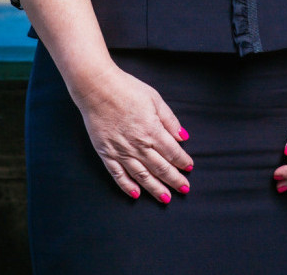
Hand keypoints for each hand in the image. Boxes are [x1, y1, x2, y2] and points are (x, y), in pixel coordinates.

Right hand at [72, 64, 193, 202]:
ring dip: (156, 189)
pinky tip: (136, 194)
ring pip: (142, 176)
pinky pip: (118, 175)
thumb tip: (182, 136)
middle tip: (184, 188)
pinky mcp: (106, 153)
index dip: (183, 161)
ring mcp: (121, 151)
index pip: (173, 152)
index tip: (189, 167)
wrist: (97, 88)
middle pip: (161, 168)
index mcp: (152, 130)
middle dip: (175, 180)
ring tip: (166, 198)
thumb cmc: (126, 89)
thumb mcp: (154, 98)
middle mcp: (139, 145)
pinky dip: (127, 187)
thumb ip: (169, 120)